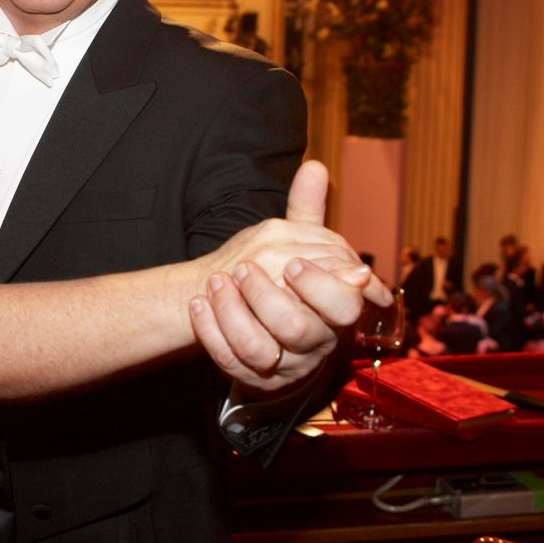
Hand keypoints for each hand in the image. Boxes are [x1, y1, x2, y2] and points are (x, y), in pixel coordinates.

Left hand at [188, 161, 391, 394]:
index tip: (291, 263)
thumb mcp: (299, 244)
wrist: (252, 319)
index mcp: (334, 310)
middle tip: (246, 269)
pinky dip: (210, 331)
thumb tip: (315, 167)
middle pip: (300, 330)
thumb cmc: (283, 277)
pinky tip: (200, 304)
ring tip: (217, 281)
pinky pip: (228, 361)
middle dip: (269, 298)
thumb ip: (309, 211)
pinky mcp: (249, 375)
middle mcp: (314, 341)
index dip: (319, 286)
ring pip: (260, 350)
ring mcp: (281, 363)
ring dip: (234, 312)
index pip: (344, 306)